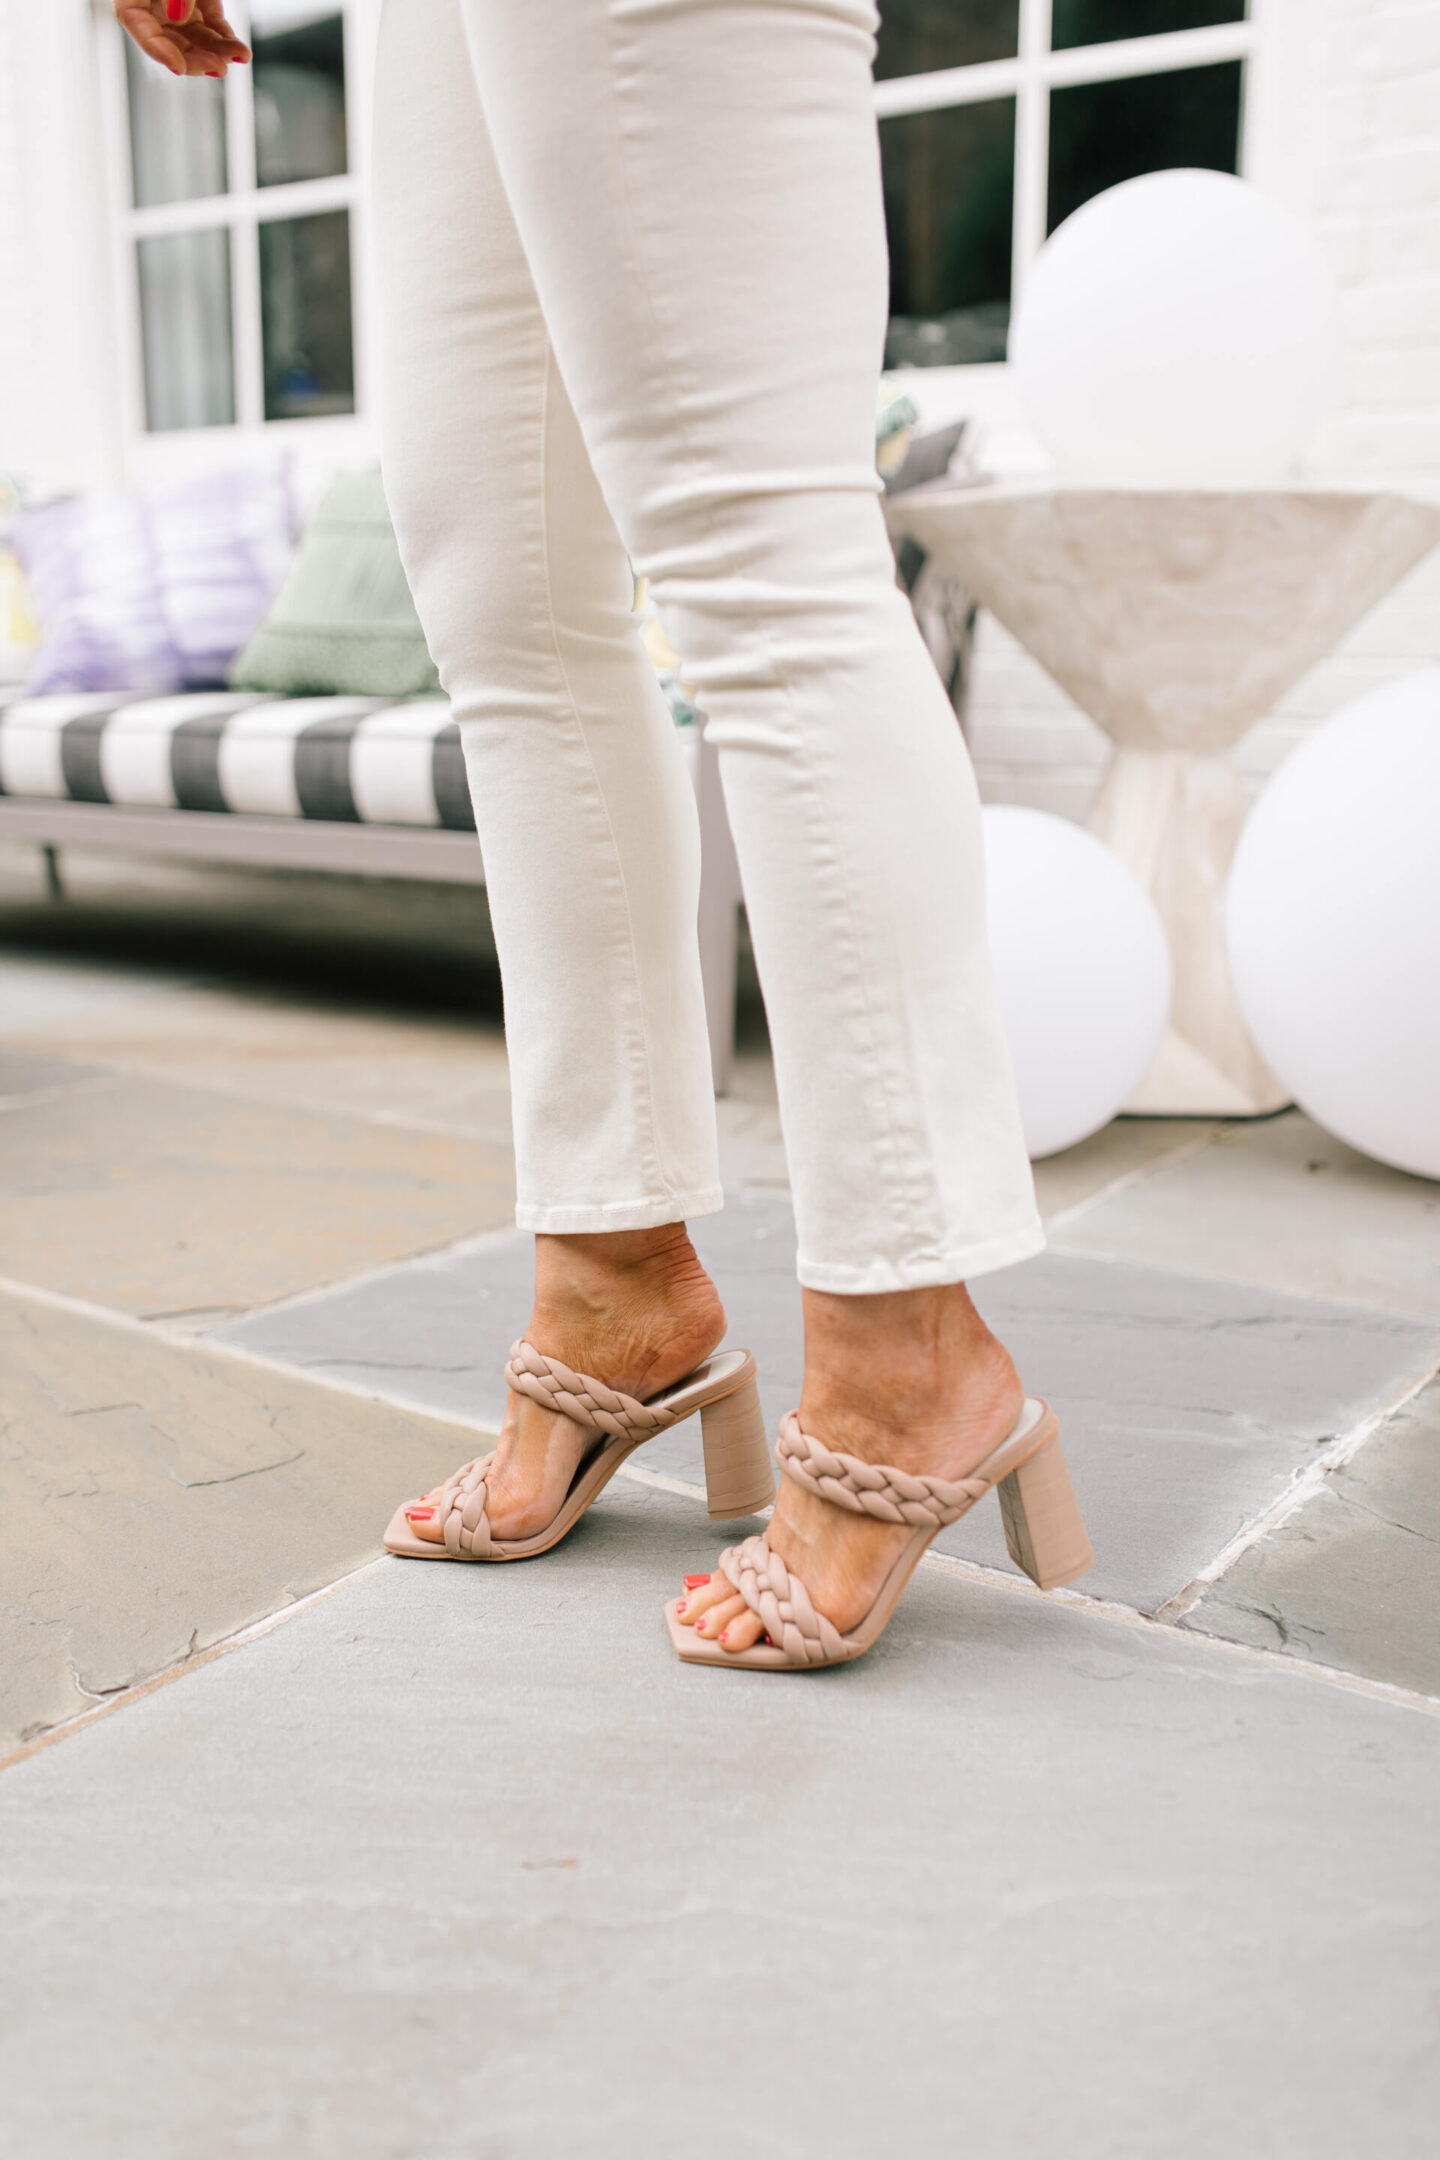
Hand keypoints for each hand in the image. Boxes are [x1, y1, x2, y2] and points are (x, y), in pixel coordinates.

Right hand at [113, 2, 250, 78]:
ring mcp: (179, 11)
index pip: (141, 30)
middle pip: (173, 45)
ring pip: (198, 43)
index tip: (178, 67)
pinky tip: (241, 52)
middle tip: (218, 67)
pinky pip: (215, 31)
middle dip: (198, 59)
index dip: (159, 51)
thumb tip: (179, 16)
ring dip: (219, 53)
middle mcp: (155, 9)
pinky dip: (228, 42)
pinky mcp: (202, 8)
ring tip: (240, 54)